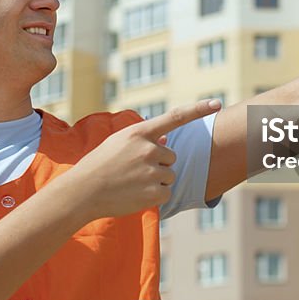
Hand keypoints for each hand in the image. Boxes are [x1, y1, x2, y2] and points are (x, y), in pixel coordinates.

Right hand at [58, 99, 221, 221]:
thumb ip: (144, 140)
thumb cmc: (99, 165)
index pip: (175, 117)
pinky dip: (155, 196)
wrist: (82, 192)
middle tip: (133, 171)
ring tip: (131, 183)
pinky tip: (135, 195)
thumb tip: (168, 141)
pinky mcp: (155, 192)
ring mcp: (153, 171)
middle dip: (158, 164)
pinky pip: (166, 192)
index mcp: (139, 133)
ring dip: (156, 180)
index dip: (198, 110)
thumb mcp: (118, 144)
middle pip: (171, 156)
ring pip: (169, 175)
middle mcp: (149, 149)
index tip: (216, 103)